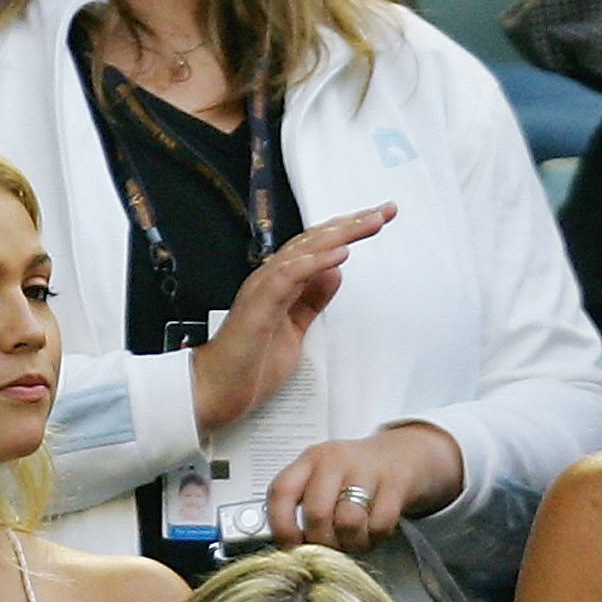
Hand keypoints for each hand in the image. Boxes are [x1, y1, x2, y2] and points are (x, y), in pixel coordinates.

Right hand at [188, 204, 393, 433]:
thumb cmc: (250, 364)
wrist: (217, 391)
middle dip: (352, 223)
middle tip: (385, 210)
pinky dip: (315, 262)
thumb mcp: (295, 329)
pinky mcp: (259, 306)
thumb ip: (312, 301)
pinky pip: (289, 276)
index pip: (318, 248)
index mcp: (281, 282)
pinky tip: (340, 253)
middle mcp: (272, 278)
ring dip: (339, 235)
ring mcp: (263, 289)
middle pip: (315, 241)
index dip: (349, 232)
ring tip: (368, 222)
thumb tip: (335, 273)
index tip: (379, 220)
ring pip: (304, 250)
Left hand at [265, 422, 464, 551]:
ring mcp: (366, 470)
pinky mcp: (395, 484)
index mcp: (310, 460)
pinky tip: (373, 532)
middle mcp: (335, 460)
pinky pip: (379, 525)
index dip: (281, 525)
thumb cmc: (356, 475)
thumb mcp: (323, 479)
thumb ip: (304, 504)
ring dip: (350, 543)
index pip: (282, 491)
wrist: (404, 455)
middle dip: (322, 541)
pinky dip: (375, 538)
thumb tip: (291, 548)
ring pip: (348, 522)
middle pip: (316, 513)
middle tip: (330, 546)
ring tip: (353, 540)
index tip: (291, 545)